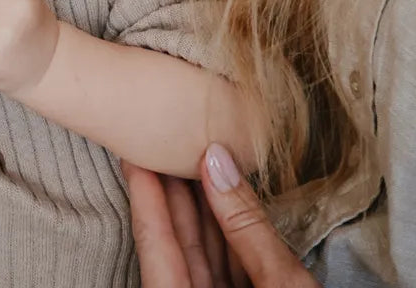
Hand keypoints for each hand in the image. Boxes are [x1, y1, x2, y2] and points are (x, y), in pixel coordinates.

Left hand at [125, 144, 318, 286]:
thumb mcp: (283, 287)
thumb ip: (246, 226)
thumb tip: (216, 162)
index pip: (156, 245)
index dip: (145, 195)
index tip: (133, 153)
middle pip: (175, 247)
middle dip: (172, 194)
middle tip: (162, 142)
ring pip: (201, 257)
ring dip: (200, 210)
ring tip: (191, 158)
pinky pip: (225, 271)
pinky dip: (226, 236)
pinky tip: (223, 198)